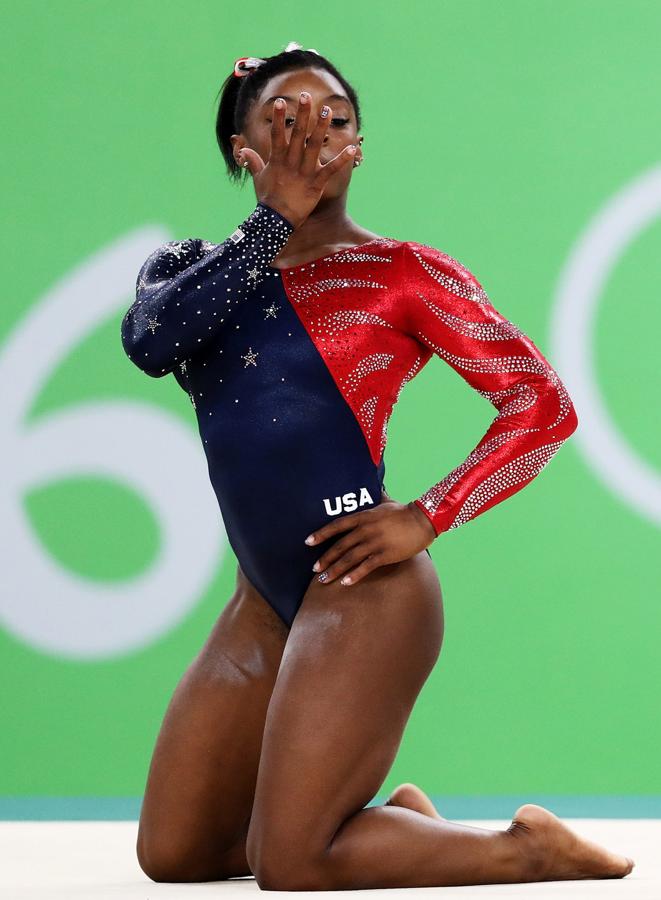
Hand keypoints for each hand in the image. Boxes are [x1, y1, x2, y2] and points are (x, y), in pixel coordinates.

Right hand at [237, 91, 356, 228]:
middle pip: (298, 134)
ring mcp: (305, 172)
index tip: (281, 102)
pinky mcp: (317, 184)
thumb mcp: (259, 178)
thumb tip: (243, 150)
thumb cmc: (267, 200)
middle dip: (302, 114)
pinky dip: (342, 160)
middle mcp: (292, 163)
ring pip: (314, 146)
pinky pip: (331, 169)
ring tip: (327, 110)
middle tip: (306, 96)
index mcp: (278, 160)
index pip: (278, 135)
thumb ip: (254, 161)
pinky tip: (353, 149)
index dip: (280, 118)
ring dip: (321, 127)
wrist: (277, 221)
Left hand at [304, 490, 436, 586]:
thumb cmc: (404, 511)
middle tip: (315, 568)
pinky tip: (345, 583)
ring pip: (350, 558)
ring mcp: (375, 543)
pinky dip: (354, 575)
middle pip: (340, 546)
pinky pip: (366, 567)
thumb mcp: (386, 501)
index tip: (308, 542)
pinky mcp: (385, 555)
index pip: (337, 525)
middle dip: (325, 558)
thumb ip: (375, 495)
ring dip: (335, 570)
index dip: (321, 533)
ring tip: (324, 579)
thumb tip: (373, 483)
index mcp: (364, 516)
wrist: (424, 521)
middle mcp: (366, 530)